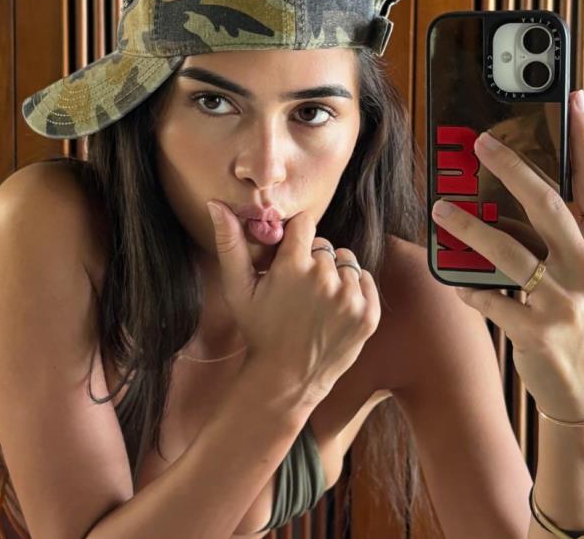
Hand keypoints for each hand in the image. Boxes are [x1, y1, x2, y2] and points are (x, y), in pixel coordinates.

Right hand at [205, 201, 380, 406]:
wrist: (286, 379)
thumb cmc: (258, 330)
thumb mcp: (238, 289)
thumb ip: (229, 243)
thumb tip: (215, 204)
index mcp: (293, 266)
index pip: (305, 223)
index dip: (295, 238)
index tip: (287, 256)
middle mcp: (325, 277)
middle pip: (324, 245)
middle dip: (311, 259)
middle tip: (297, 288)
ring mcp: (350, 297)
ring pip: (345, 261)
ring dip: (334, 274)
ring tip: (315, 299)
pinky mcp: (368, 314)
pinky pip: (365, 280)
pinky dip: (353, 289)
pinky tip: (333, 308)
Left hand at [430, 89, 583, 422]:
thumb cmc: (579, 322)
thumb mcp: (577, 275)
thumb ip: (553, 241)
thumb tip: (508, 203)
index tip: (577, 100)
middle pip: (551, 208)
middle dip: (515, 171)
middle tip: (480, 144)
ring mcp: (566, 301)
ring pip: (511, 253)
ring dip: (471, 228)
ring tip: (440, 209)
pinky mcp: (538, 332)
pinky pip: (491, 301)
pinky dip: (470, 288)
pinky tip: (456, 282)